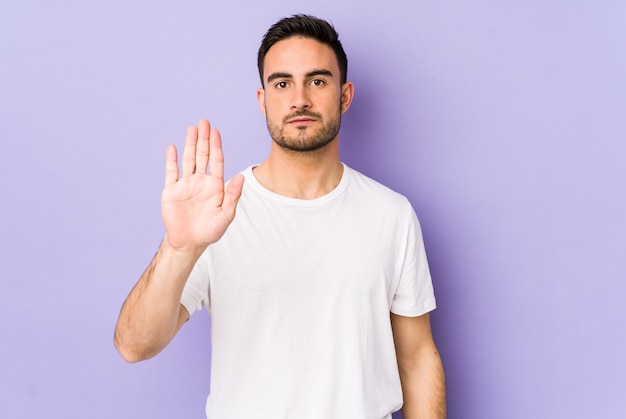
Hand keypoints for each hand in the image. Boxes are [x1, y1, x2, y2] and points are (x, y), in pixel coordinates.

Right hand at [161, 119, 243, 250]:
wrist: (189, 242)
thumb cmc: (210, 230)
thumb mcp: (226, 214)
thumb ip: (232, 195)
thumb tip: (240, 177)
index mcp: (215, 185)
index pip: (216, 161)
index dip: (216, 146)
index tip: (216, 132)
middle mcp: (200, 181)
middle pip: (203, 155)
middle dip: (204, 139)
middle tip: (205, 122)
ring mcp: (185, 184)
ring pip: (188, 160)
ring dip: (190, 144)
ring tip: (192, 128)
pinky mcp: (171, 190)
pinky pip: (171, 172)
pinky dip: (172, 160)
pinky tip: (173, 147)